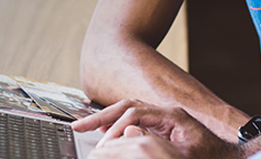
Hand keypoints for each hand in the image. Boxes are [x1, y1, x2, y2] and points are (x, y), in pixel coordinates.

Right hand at [72, 100, 242, 158]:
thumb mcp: (182, 156)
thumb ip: (155, 145)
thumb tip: (128, 132)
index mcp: (172, 115)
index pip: (134, 113)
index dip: (114, 127)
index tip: (102, 145)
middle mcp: (167, 113)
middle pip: (127, 107)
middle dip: (102, 116)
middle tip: (78, 127)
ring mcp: (165, 119)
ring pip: (129, 112)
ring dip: (108, 119)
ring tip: (87, 127)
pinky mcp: (164, 129)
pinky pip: (136, 121)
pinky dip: (118, 125)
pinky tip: (107, 133)